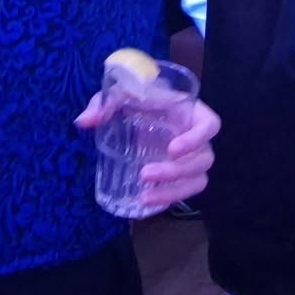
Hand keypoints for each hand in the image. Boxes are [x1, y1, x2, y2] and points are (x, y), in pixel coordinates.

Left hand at [74, 96, 221, 211]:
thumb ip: (105, 103)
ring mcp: (191, 158)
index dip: (196, 138)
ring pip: (198, 180)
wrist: (141, 109)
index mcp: (191, 113)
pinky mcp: (181, 174)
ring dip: (175, 191)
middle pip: (203, 159)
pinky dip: (170, 198)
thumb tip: (84, 122)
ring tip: (145, 198)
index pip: (210, 125)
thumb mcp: (122, 93)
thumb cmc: (140, 98)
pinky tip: (147, 202)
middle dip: (176, 171)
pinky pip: (186, 190)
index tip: (171, 148)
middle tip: (144, 174)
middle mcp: (197, 137)